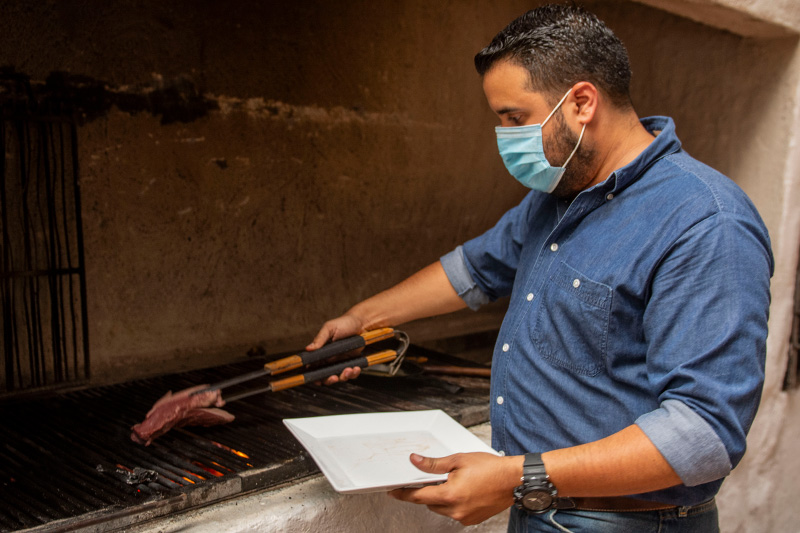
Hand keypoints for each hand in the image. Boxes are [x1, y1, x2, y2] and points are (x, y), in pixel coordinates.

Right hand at [306, 314, 365, 384]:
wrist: (362, 323)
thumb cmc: (344, 323)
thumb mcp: (330, 328)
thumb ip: (320, 339)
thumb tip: (308, 349)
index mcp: (321, 351)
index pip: (313, 366)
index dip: (314, 375)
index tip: (317, 379)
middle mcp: (329, 358)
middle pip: (325, 375)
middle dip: (329, 380)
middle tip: (334, 377)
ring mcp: (340, 361)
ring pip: (339, 376)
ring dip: (343, 376)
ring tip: (349, 369)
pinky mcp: (351, 362)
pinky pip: (351, 373)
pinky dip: (354, 373)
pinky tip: (356, 368)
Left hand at [389, 452, 522, 525]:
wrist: (513, 480)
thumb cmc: (489, 468)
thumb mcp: (458, 460)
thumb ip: (433, 464)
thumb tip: (415, 461)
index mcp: (449, 494)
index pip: (418, 496)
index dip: (403, 493)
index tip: (393, 491)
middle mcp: (455, 510)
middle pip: (429, 503)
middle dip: (428, 491)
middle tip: (437, 477)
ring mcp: (464, 517)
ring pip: (441, 509)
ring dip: (441, 497)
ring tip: (454, 482)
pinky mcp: (472, 520)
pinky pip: (454, 513)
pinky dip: (453, 503)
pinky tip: (463, 491)